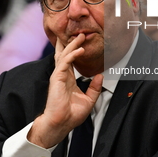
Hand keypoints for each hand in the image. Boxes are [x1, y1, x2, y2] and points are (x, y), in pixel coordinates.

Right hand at [27, 33, 102, 147]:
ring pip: (64, 55)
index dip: (74, 50)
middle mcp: (62, 75)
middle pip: (65, 54)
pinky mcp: (56, 78)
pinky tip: (80, 50)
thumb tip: (100, 75)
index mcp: (68, 78)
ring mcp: (58, 75)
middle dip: (72, 43)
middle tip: (80, 33)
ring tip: (81, 36)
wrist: (61, 123)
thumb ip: (94, 87)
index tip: (80, 41)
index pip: (70, 60)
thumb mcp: (88, 99)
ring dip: (72, 45)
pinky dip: (72, 55)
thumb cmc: (71, 114)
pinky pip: (64, 62)